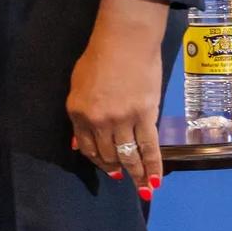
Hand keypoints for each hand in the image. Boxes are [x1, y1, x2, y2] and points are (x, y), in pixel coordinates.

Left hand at [67, 0, 169, 198]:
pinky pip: (149, 148)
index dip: (97, 161)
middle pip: (107, 154)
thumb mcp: (78, 87)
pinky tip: (154, 181)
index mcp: (77, 113)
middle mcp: (97, 121)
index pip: (86, 147)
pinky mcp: (144, 116)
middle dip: (116, 169)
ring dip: (135, 174)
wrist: (124, 42)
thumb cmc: (99, 58)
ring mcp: (121, 120)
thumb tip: (77, 144)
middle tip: (125, 178)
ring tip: (142, 188)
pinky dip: (152, 167)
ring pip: (128, 155)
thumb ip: (78, 116)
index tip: (106, 169)